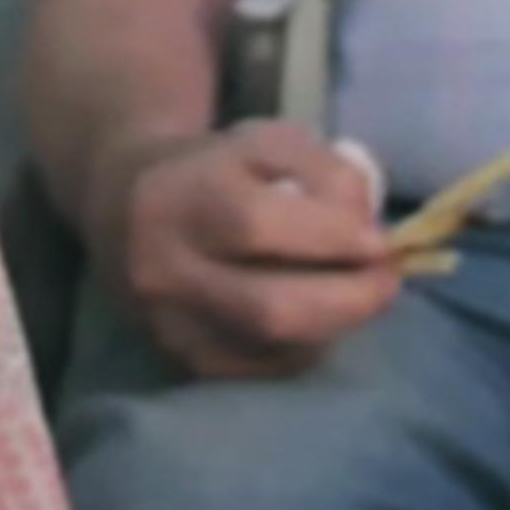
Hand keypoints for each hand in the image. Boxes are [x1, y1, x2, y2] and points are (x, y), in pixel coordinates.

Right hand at [90, 121, 400, 377]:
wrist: (121, 207)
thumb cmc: (210, 167)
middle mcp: (165, 268)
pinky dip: (304, 346)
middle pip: (269, 308)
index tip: (380, 239)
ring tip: (357, 294)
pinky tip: (317, 316)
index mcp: (182, 198)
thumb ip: (325, 172)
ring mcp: (169, 324)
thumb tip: (370, 230)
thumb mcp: (266, 140)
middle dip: (349, 299)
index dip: (332, 237)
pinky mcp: (180, 359)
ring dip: (334, 325)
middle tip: (387, 280)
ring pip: (270, 349)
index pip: (257, 226)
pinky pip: (261, 369)